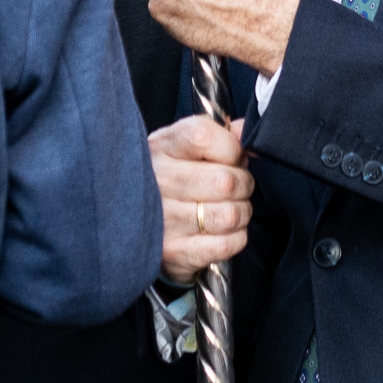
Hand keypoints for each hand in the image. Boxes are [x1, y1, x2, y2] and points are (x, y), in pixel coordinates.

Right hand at [151, 115, 252, 285]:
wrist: (135, 220)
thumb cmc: (173, 178)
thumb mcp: (187, 147)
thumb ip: (222, 134)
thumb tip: (247, 130)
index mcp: (161, 147)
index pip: (205, 136)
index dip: (230, 149)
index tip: (229, 157)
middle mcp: (158, 181)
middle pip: (227, 181)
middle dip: (242, 185)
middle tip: (233, 188)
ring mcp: (164, 219)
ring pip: (232, 214)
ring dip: (240, 214)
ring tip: (226, 209)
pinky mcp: (175, 252)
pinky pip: (229, 244)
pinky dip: (235, 238)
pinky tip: (219, 231)